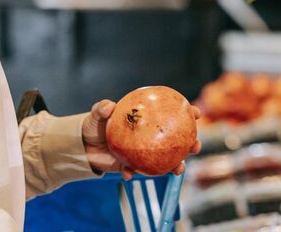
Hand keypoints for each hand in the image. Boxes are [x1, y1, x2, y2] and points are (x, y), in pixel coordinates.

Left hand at [82, 99, 202, 179]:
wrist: (83, 146)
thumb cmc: (94, 125)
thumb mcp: (97, 114)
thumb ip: (102, 109)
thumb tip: (109, 106)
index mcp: (147, 120)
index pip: (171, 114)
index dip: (187, 113)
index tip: (196, 113)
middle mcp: (150, 137)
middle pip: (177, 140)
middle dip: (191, 143)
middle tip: (195, 146)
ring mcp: (143, 153)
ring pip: (165, 160)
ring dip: (176, 165)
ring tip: (179, 169)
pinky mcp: (132, 166)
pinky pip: (137, 171)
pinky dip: (134, 173)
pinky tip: (129, 174)